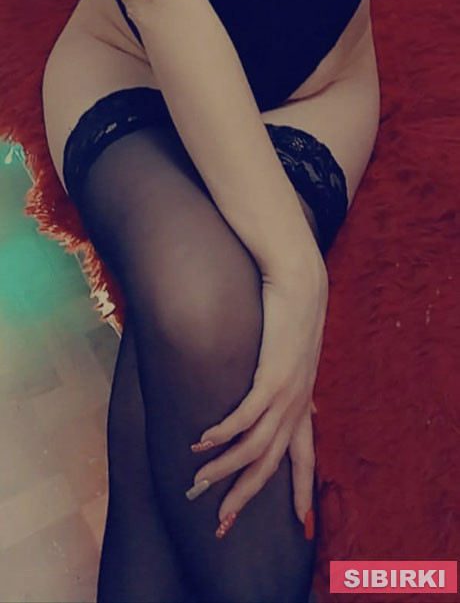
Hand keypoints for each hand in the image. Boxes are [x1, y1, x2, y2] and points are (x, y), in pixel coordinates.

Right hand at [187, 247, 328, 533]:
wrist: (298, 276)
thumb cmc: (290, 308)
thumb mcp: (297, 351)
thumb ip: (291, 378)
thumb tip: (300, 400)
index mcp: (303, 400)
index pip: (305, 455)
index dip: (302, 488)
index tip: (300, 520)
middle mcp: (297, 403)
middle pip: (271, 464)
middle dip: (245, 496)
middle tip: (220, 523)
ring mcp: (286, 392)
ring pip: (253, 448)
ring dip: (223, 469)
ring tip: (196, 484)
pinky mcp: (272, 375)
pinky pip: (244, 417)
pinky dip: (222, 434)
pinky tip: (202, 444)